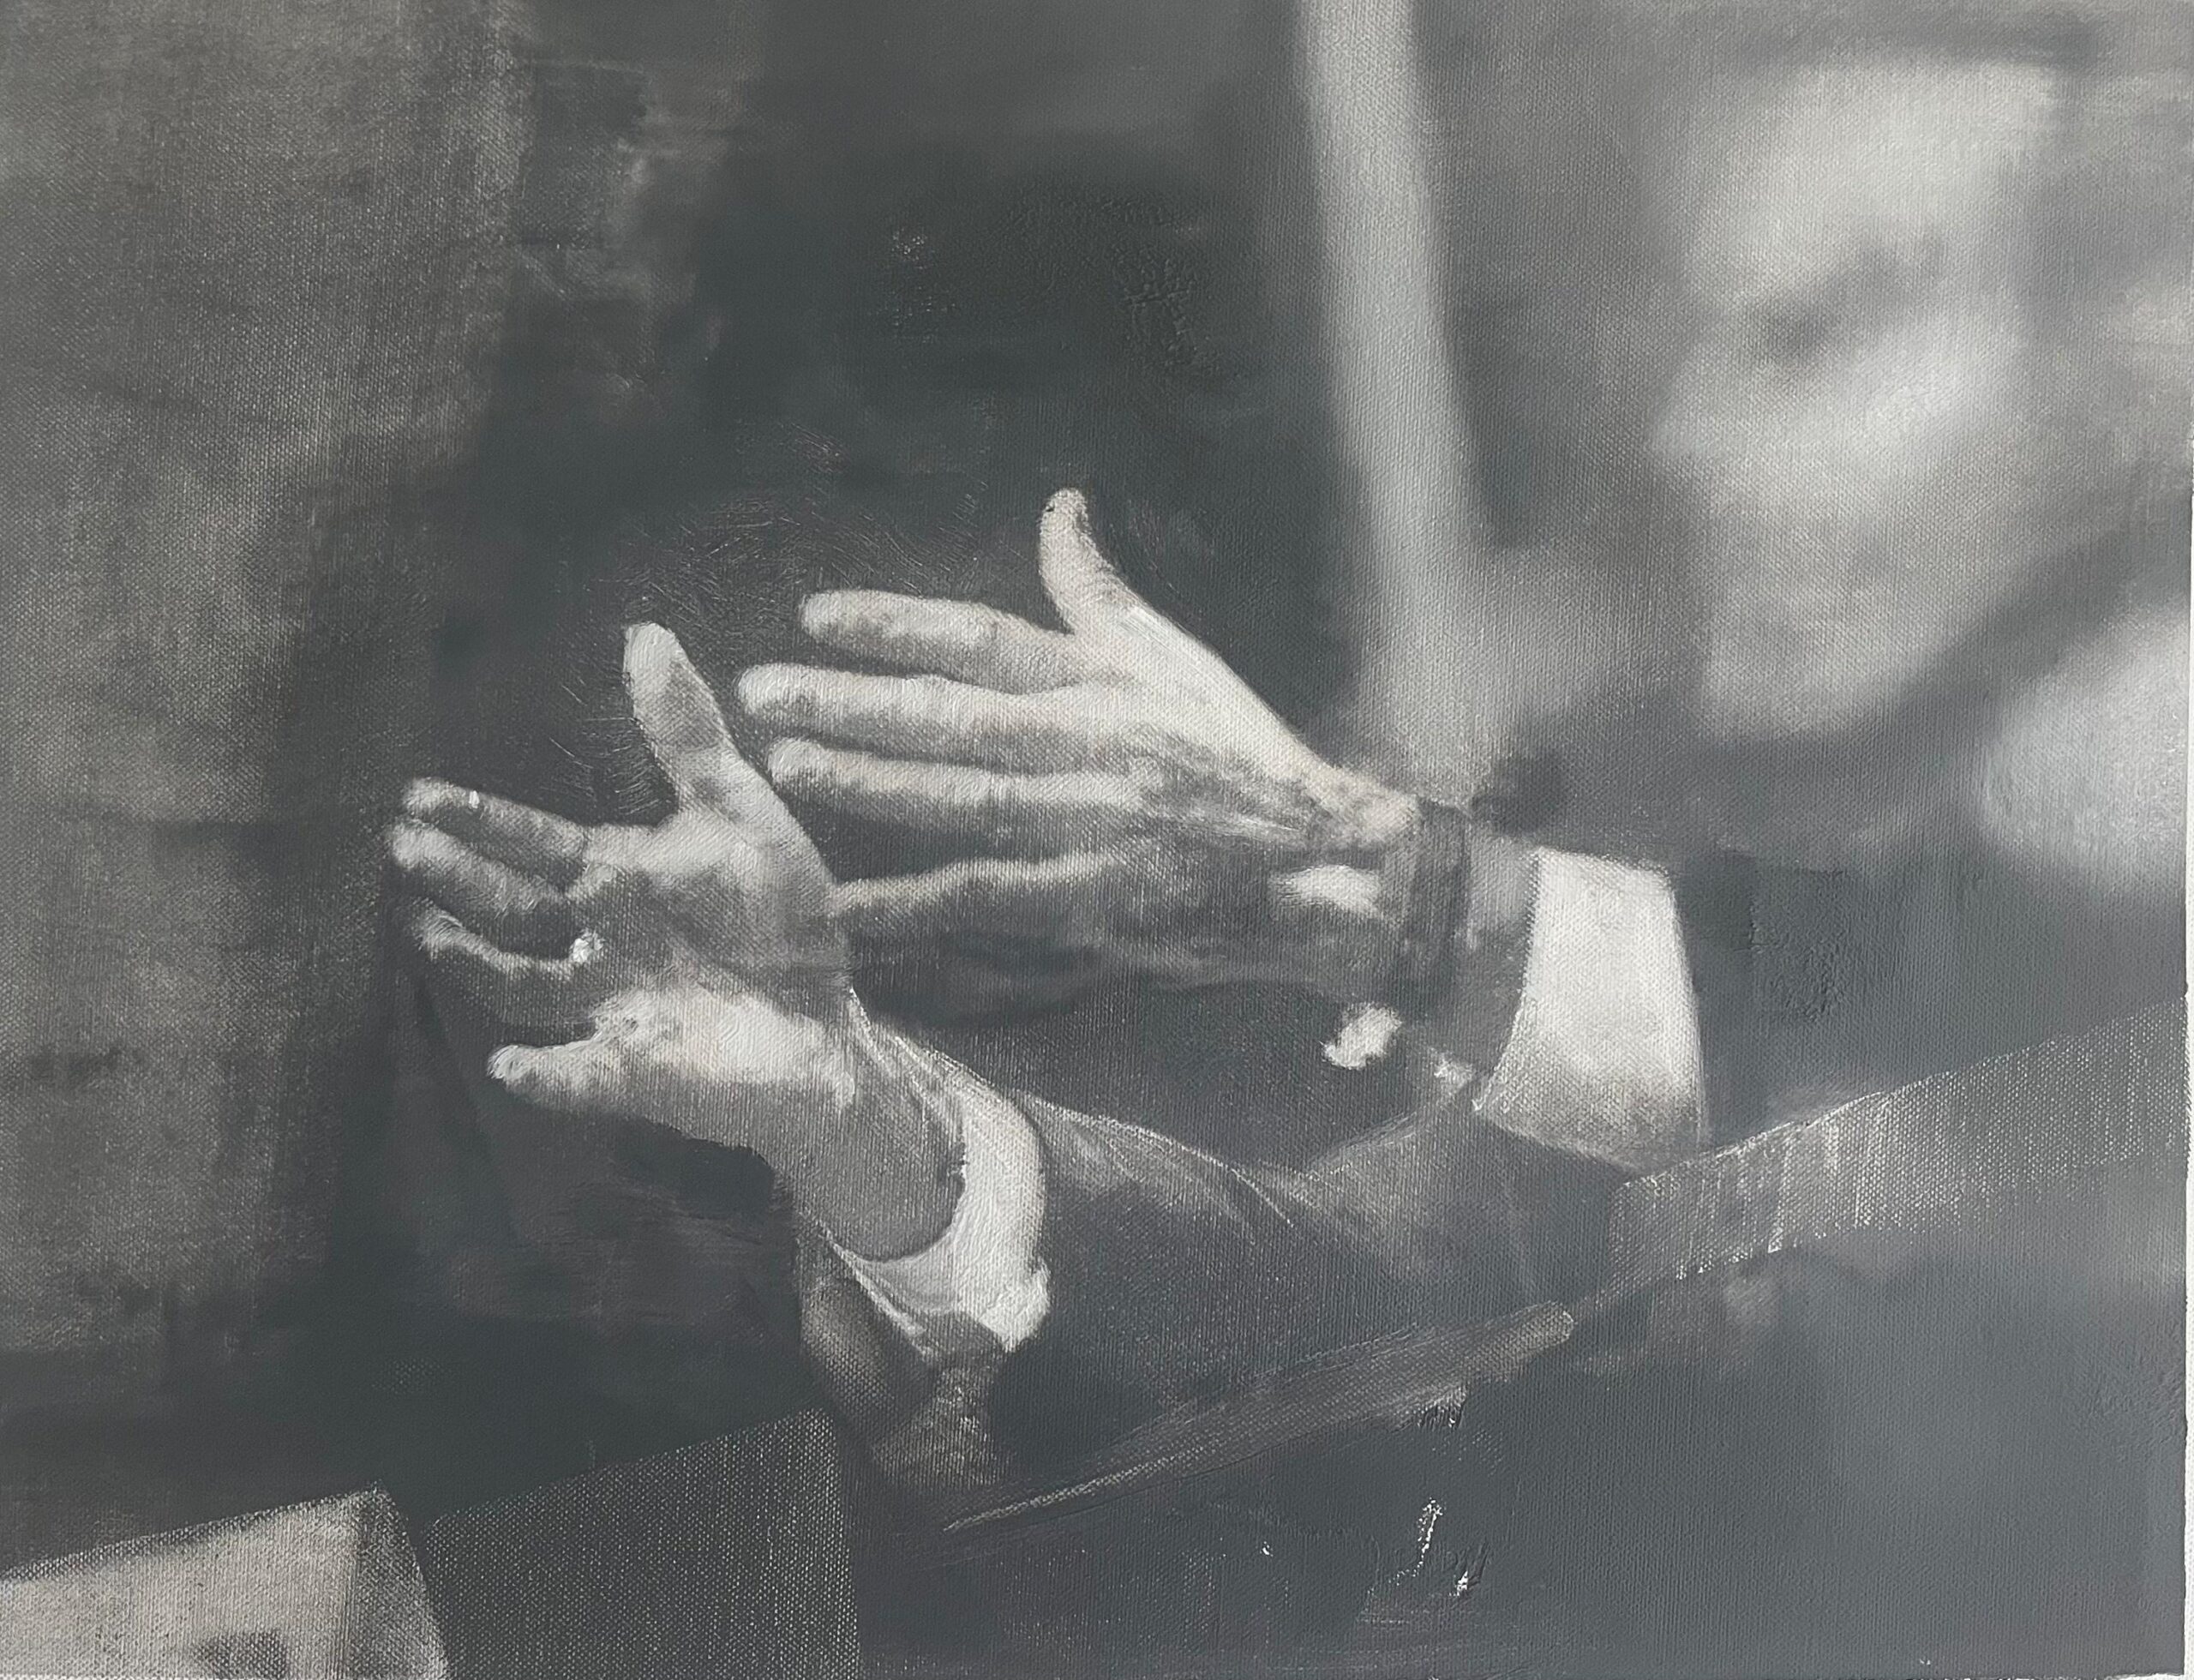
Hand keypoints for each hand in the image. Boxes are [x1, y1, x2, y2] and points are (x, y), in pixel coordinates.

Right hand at [389, 623, 959, 1257]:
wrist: (830, 1022)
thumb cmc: (780, 919)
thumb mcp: (738, 815)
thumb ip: (687, 735)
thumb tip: (644, 631)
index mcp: (615, 879)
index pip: (533, 844)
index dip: (478, 820)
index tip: (416, 795)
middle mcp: (595, 942)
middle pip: (513, 908)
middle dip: (458, 880)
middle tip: (402, 848)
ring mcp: (606, 1009)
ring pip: (520, 987)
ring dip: (473, 962)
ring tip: (429, 932)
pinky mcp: (631, 1073)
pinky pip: (573, 1076)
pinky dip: (542, 1073)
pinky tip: (510, 1061)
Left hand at [740, 489, 1425, 1001]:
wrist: (1323, 863)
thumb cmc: (1244, 756)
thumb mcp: (1177, 658)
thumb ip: (1099, 591)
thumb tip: (1059, 506)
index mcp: (1104, 681)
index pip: (981, 640)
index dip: (895, 626)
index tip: (816, 617)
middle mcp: (1090, 745)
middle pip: (950, 716)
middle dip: (849, 701)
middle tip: (764, 693)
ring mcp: (1089, 825)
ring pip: (958, 799)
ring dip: (866, 783)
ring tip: (787, 765)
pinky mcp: (1095, 901)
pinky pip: (988, 900)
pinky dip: (913, 905)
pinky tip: (845, 905)